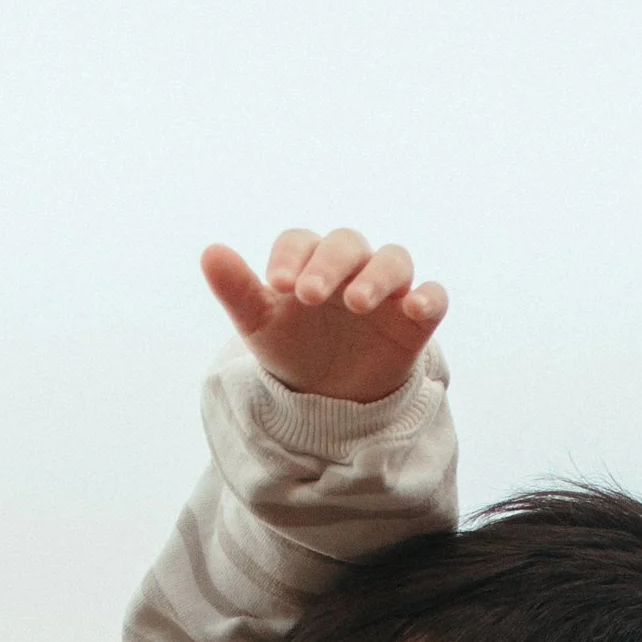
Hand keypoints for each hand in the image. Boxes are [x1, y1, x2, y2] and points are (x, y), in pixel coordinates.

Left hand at [201, 227, 446, 403]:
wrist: (330, 399)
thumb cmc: (294, 350)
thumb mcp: (260, 327)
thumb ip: (238, 290)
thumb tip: (208, 252)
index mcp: (310, 261)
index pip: (301, 241)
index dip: (290, 257)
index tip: (276, 285)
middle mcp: (351, 266)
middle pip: (347, 244)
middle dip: (328, 264)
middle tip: (309, 295)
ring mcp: (387, 289)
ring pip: (393, 261)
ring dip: (377, 275)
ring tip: (356, 302)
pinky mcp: (416, 318)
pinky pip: (432, 296)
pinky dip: (428, 298)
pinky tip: (414, 309)